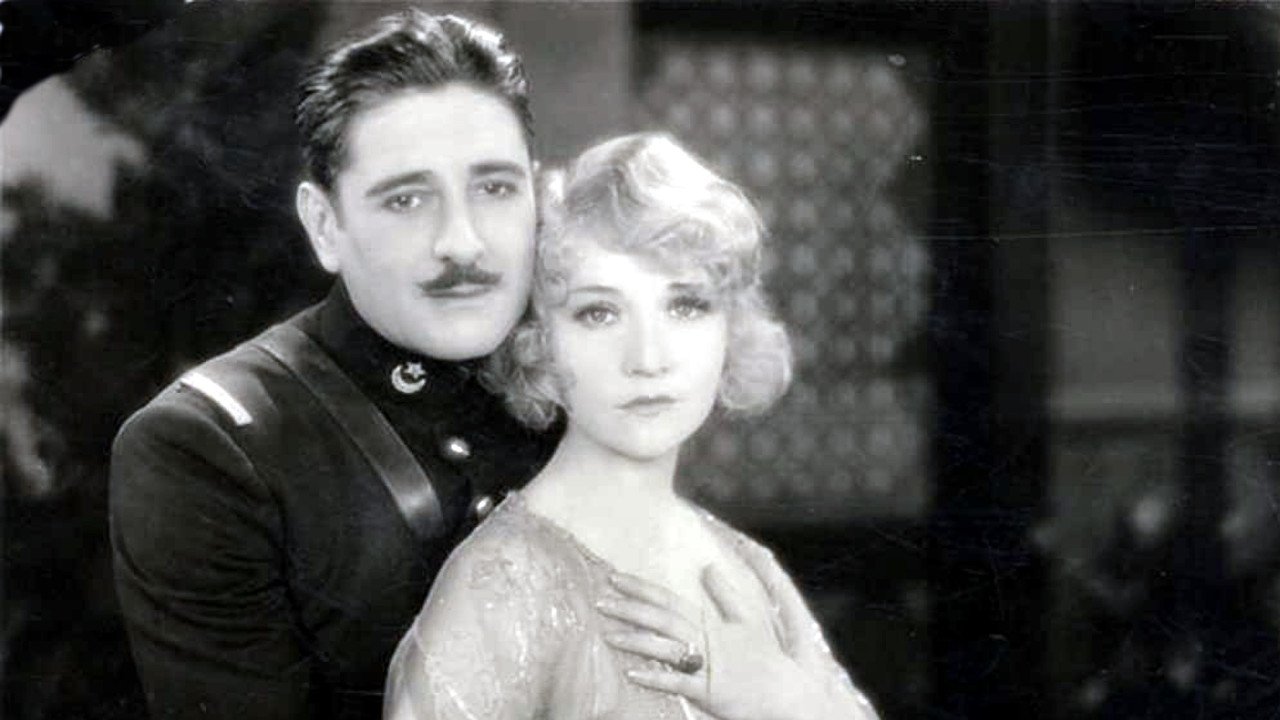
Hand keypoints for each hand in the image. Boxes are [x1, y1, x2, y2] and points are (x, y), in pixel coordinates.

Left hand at [598, 567, 876, 719]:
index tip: (614, 578)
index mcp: (712, 623)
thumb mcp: (749, 623)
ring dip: (635, 641)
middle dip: (630, 609)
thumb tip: (709, 567)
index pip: (670, 600)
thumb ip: (727, 595)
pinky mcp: (711, 692)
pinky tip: (632, 675)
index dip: (641, 588)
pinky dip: (655, 679)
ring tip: (607, 636)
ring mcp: (709, 666)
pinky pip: (678, 684)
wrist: (789, 696)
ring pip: (666, 648)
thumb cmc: (765, 661)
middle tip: (600, 601)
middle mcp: (708, 639)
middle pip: (663, 619)